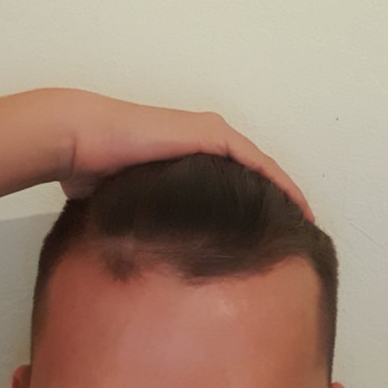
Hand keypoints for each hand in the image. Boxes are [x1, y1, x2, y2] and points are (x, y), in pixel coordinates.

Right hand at [60, 91, 314, 222]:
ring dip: (285, 194)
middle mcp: (204, 139)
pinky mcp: (211, 135)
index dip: (259, 207)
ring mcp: (210, 134)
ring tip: (305, 223)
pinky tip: (295, 206)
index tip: (273, 236)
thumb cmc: (93, 168)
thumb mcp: (128, 199)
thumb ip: (146, 216)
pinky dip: (278, 182)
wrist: (82, 138)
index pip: (236, 182)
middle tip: (299, 233)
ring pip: (261, 168)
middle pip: (254, 173)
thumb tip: (148, 253)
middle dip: (277, 202)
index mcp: (188, 154)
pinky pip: (256, 162)